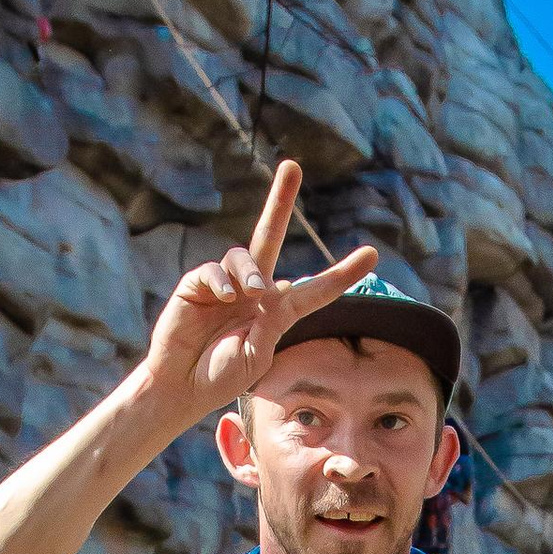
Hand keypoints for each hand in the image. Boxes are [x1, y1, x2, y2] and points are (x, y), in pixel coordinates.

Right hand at [140, 162, 377, 427]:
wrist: (180, 387)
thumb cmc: (220, 377)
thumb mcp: (256, 357)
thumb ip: (269, 324)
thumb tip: (274, 285)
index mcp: (277, 313)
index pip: (315, 290)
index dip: (342, 273)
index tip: (372, 254)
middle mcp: (253, 291)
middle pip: (271, 236)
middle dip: (281, 201)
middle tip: (292, 166)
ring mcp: (225, 285)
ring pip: (245, 256)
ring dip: (251, 272)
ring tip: (250, 295)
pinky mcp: (198, 285)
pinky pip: (215, 270)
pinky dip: (222, 280)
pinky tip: (226, 297)